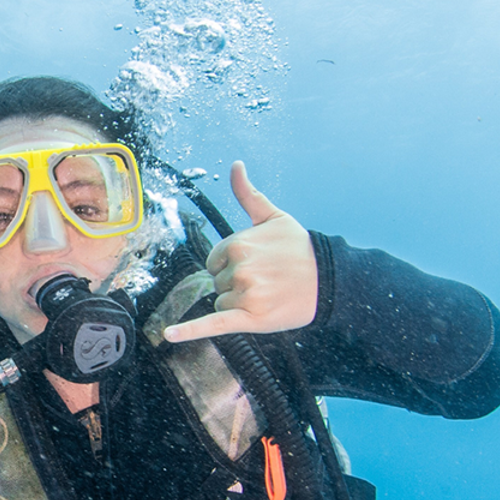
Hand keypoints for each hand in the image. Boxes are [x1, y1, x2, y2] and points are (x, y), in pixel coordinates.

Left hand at [161, 161, 317, 342]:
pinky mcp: (249, 318)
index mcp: (238, 244)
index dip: (232, 265)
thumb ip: (247, 194)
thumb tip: (235, 164)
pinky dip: (190, 331)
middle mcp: (239, 269)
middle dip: (237, 283)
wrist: (328, 279)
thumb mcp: (273, 216)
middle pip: (218, 282)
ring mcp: (244, 294)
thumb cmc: (299, 248)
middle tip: (267, 280)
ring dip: (240, 302)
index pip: (214, 261)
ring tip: (269, 294)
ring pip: (222, 302)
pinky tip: (171, 334)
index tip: (257, 264)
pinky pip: (213, 323)